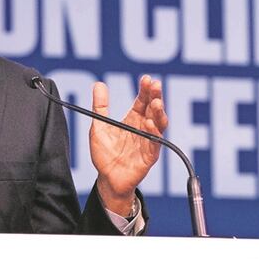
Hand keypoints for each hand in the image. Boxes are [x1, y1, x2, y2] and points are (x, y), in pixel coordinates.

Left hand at [89, 75, 167, 215]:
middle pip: (153, 109)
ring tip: (156, 102)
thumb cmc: (104, 154)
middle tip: (155, 85)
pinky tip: (150, 124)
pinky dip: (154, 133)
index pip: (142, 101)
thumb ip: (100, 106)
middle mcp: (142, 128)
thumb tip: (98, 84)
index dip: (145, 90)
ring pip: (159, 124)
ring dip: (159, 113)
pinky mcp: (150, 155)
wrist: (107, 179)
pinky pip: (155, 143)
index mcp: (132, 120)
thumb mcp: (99, 127)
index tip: (146, 79)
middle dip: (155, 96)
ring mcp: (148, 141)